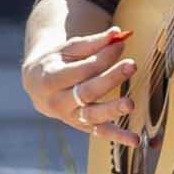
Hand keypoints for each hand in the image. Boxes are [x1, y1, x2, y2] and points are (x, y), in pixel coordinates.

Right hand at [24, 25, 139, 147]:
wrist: (38, 84)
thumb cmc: (56, 62)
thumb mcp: (68, 49)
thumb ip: (92, 43)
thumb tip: (117, 33)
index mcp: (50, 78)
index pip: (82, 69)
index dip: (103, 57)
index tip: (120, 44)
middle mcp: (58, 101)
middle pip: (86, 91)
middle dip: (110, 78)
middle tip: (131, 65)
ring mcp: (69, 116)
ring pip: (92, 115)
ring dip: (112, 110)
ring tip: (130, 104)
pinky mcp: (81, 125)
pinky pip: (100, 132)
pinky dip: (118, 137)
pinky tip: (135, 140)